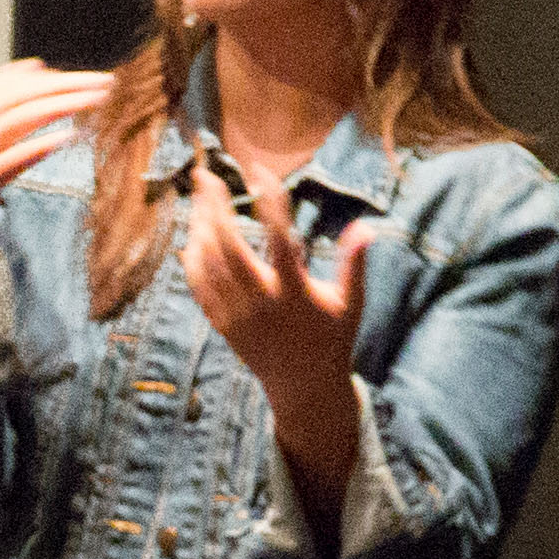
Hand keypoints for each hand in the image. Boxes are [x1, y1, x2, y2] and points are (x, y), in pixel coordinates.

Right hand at [0, 62, 117, 260]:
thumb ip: (2, 95)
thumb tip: (36, 66)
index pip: (16, 82)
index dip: (56, 78)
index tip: (88, 78)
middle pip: (23, 95)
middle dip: (68, 85)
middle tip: (105, 82)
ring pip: (23, 119)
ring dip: (65, 106)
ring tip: (97, 102)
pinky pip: (15, 157)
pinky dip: (43, 144)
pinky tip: (71, 135)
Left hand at [182, 163, 368, 402]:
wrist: (304, 389)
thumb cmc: (333, 340)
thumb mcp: (351, 304)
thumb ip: (354, 264)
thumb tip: (367, 225)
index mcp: (294, 295)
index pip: (277, 240)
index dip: (269, 202)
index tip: (260, 170)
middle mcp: (260, 304)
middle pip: (227, 247)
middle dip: (213, 206)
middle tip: (207, 173)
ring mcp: (236, 316)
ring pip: (206, 263)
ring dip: (199, 225)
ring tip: (199, 194)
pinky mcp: (222, 325)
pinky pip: (198, 286)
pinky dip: (191, 257)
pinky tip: (192, 233)